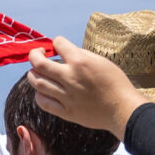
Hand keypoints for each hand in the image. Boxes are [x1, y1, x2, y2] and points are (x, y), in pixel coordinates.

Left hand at [24, 37, 144, 136]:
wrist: (122, 108)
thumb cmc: (116, 83)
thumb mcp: (101, 61)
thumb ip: (82, 55)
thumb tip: (66, 53)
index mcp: (81, 62)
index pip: (58, 44)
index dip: (56, 42)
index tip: (57, 46)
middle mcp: (70, 77)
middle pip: (39, 63)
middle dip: (34, 55)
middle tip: (37, 54)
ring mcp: (66, 96)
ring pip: (37, 82)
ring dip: (33, 74)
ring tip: (36, 71)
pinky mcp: (66, 112)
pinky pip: (43, 102)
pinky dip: (39, 94)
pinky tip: (42, 90)